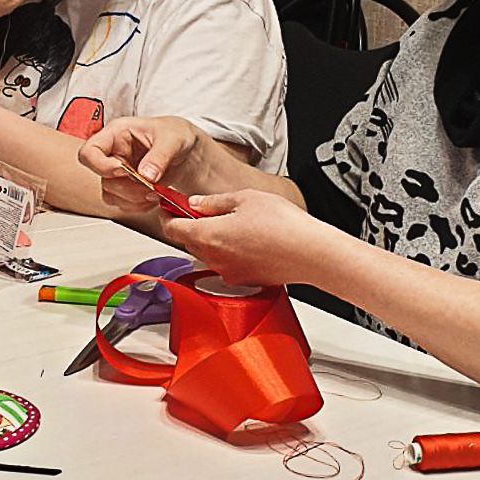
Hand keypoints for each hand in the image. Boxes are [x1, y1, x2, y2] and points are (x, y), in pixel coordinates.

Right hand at [78, 116, 198, 212]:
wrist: (187, 150)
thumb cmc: (176, 134)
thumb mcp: (173, 139)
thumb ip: (160, 156)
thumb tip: (147, 175)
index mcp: (117, 133)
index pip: (89, 151)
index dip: (101, 165)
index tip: (125, 170)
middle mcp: (113, 153)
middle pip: (101, 178)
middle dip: (127, 186)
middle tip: (150, 185)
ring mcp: (118, 172)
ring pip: (110, 194)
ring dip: (133, 198)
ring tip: (156, 191)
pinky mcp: (126, 188)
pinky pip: (122, 204)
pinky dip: (138, 206)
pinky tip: (154, 198)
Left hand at [163, 189, 316, 286]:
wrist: (310, 253)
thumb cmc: (282, 225)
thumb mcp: (245, 198)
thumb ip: (214, 202)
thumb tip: (196, 203)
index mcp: (208, 236)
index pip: (172, 228)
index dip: (168, 215)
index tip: (170, 206)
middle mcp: (214, 259)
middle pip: (188, 242)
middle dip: (190, 226)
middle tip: (203, 210)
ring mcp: (228, 273)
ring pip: (207, 254)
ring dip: (211, 239)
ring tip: (232, 223)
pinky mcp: (244, 280)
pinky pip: (226, 265)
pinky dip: (228, 252)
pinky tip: (247, 239)